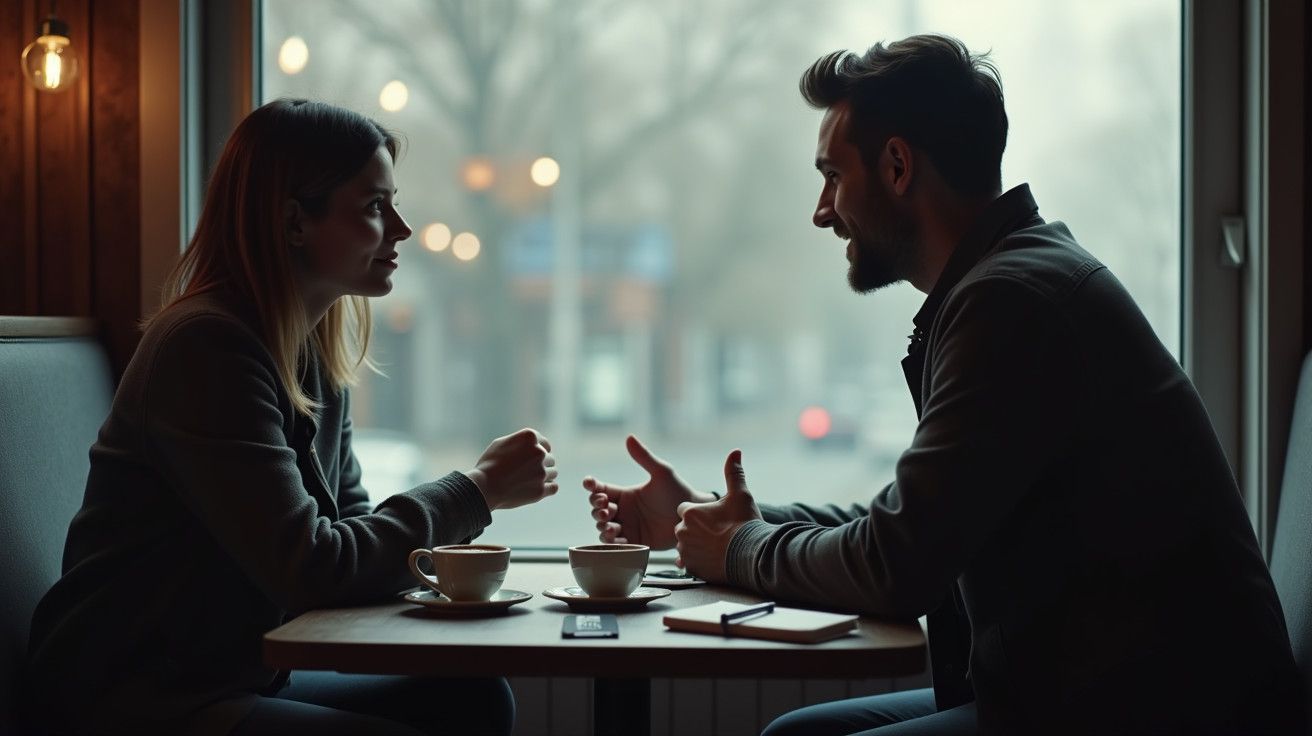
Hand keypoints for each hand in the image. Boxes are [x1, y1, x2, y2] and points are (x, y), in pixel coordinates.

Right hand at [465, 428, 557, 510]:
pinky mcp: (541, 490)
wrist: (483, 487)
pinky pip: (554, 487)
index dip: (538, 452)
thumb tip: (533, 444)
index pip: (546, 444)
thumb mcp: (501, 444)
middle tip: (525, 472)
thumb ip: (520, 441)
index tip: (530, 459)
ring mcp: (541, 471)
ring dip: (544, 476)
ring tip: (528, 481)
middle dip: (540, 464)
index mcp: (530, 437)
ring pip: (553, 472)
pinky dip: (547, 488)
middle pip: (550, 459)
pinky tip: (537, 488)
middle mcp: (539, 452)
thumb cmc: (489, 464)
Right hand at [584, 435, 714, 548]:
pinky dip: (612, 543)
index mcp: (625, 494)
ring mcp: (628, 527)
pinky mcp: (635, 543)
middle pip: (598, 509)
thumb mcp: (661, 473)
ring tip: (611, 526)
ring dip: (602, 527)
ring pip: (603, 528)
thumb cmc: (678, 492)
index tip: (589, 482)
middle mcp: (623, 511)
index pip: (601, 489)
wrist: (692, 517)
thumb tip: (629, 437)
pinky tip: (618, 539)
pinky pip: (616, 545)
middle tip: (606, 508)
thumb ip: (644, 457)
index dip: (591, 486)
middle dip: (597, 508)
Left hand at [673, 449, 760, 583]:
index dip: (699, 512)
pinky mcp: (692, 568)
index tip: (712, 516)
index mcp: (690, 512)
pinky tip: (713, 559)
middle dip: (696, 529)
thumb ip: (733, 473)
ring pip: (685, 546)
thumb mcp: (740, 494)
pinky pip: (689, 563)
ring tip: (717, 546)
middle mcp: (683, 532)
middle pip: (684, 527)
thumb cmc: (745, 524)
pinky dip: (698, 561)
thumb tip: (735, 452)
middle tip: (717, 532)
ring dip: (696, 545)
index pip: (685, 509)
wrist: (752, 555)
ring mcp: (686, 552)